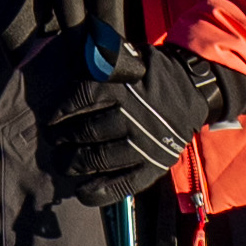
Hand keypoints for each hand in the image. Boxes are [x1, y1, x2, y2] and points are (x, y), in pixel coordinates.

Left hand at [26, 25, 245, 203]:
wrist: (195, 92)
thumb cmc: (154, 74)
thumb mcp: (133, 57)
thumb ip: (107, 59)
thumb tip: (81, 54)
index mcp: (126, 88)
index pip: (85, 98)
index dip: (62, 110)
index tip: (50, 119)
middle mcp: (134, 117)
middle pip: (88, 131)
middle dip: (64, 138)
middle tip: (53, 141)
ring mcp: (145, 144)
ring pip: (100, 158)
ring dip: (75, 163)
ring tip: (63, 163)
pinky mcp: (155, 165)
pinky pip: (123, 184)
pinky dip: (99, 191)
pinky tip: (81, 191)